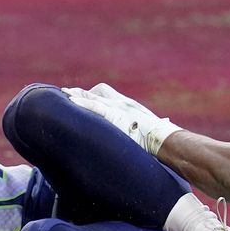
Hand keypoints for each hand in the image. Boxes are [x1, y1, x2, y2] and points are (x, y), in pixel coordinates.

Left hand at [63, 83, 182, 154]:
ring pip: (93, 97)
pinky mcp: (114, 114)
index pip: (108, 94)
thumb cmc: (160, 137)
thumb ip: (153, 124)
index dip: (94, 95)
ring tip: (64, 94)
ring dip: (77, 96)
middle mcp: (122, 103)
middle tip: (68, 93)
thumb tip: (165, 125)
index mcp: (130, 105)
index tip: (83, 95)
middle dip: (83, 94)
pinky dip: (82, 103)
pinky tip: (70, 101)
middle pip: (98, 92)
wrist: (162, 138)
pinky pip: (94, 106)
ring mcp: (118, 108)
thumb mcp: (154, 127)